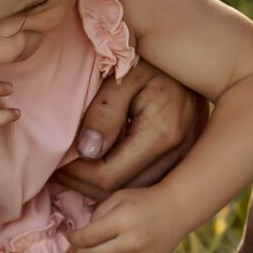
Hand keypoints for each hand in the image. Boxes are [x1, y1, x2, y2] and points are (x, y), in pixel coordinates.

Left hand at [56, 59, 205, 201]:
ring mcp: (186, 162)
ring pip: (135, 195)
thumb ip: (104, 112)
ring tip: (77, 171)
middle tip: (59, 170)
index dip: (76, 175)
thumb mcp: (124, 75)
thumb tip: (87, 151)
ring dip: (102, 189)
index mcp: (162, 134)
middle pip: (121, 193)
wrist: (196, 57)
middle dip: (84, 185)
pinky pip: (148, 186)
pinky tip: (102, 168)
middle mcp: (179, 155)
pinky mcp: (186, 162)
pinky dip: (122, 183)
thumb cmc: (153, 61)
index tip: (55, 164)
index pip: (109, 177)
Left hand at [69, 185, 196, 252]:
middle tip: (79, 246)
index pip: (87, 238)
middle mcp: (132, 242)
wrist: (176, 210)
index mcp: (122, 221)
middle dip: (81, 252)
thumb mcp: (119, 197)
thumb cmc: (144, 200)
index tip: (71, 235)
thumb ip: (98, 214)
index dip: (74, 238)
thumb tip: (82, 235)